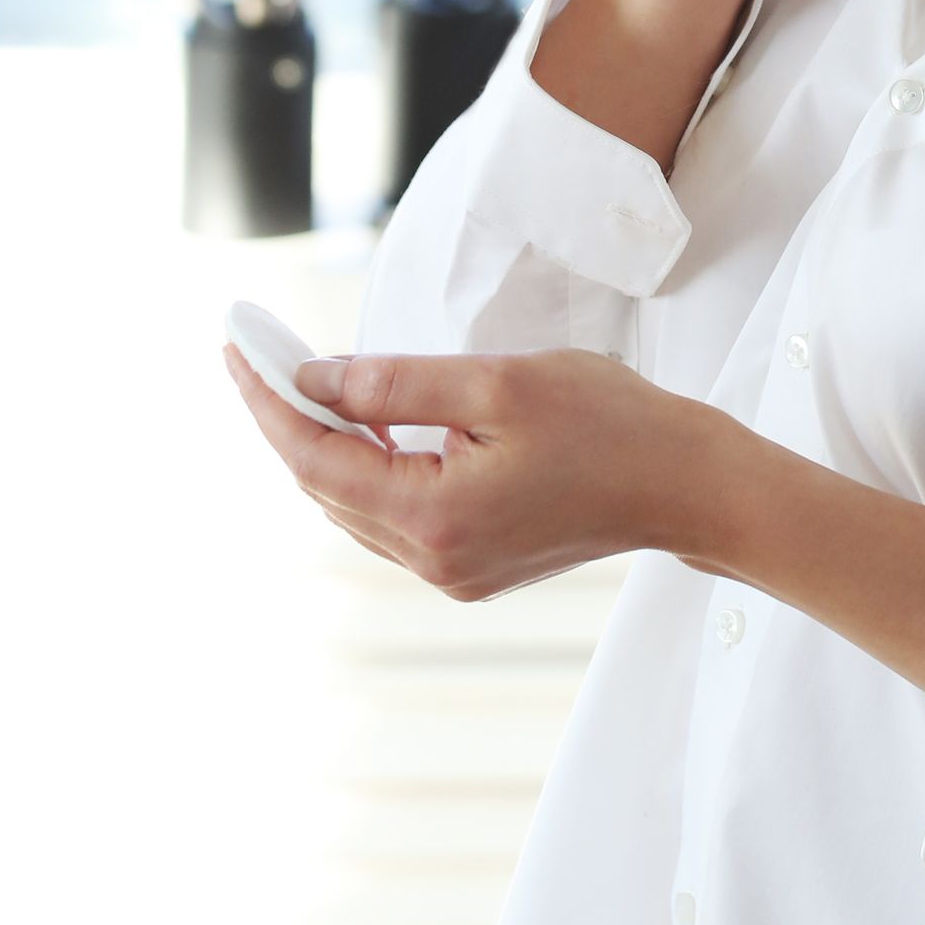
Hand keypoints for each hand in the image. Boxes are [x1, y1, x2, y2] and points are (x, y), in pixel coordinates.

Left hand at [221, 341, 723, 601]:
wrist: (687, 483)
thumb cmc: (610, 423)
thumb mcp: (497, 383)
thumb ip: (397, 385)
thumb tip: (315, 381)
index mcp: (434, 519)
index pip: (317, 462)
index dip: (269, 405)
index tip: (237, 351)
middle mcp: (434, 561)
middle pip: (329, 490)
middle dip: (291, 421)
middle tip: (261, 355)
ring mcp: (455, 572)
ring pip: (360, 506)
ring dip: (331, 446)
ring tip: (306, 382)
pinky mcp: (476, 566)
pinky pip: (398, 516)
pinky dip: (374, 469)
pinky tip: (375, 425)